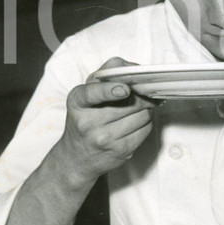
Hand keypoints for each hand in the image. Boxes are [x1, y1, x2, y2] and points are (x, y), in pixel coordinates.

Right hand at [59, 57, 159, 183]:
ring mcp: (104, 140)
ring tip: (137, 109)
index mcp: (78, 102)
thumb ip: (108, 73)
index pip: (92, 94)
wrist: (77, 157)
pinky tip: (136, 123)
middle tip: (145, 93)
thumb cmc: (86, 117)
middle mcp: (88, 123)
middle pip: (130, 103)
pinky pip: (146, 129)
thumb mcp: (87, 92)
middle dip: (142, 96)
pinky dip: (146, 123)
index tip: (124, 89)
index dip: (110, 90)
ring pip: (142, 115)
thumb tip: (135, 68)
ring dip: (146, 109)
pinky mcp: (121, 152)